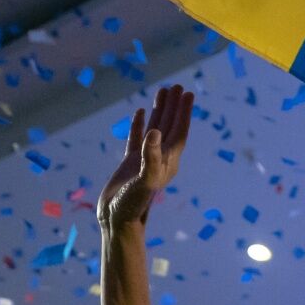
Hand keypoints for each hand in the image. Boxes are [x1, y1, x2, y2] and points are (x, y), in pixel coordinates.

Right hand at [98, 84, 193, 232]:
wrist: (117, 219)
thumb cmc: (133, 204)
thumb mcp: (144, 180)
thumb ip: (150, 157)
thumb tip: (155, 131)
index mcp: (168, 161)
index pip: (180, 132)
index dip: (184, 113)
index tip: (187, 94)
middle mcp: (160, 158)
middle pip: (170, 126)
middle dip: (174, 106)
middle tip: (176, 86)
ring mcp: (145, 159)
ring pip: (155, 128)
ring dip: (159, 111)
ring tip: (161, 91)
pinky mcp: (130, 162)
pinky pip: (136, 138)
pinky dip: (139, 124)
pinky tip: (139, 111)